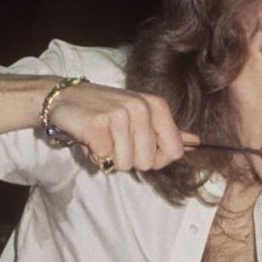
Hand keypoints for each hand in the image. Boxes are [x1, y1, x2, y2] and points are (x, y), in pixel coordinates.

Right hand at [50, 82, 186, 170]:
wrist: (66, 97)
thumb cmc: (106, 110)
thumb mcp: (141, 114)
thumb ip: (167, 131)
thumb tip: (195, 142)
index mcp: (157, 106)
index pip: (174, 152)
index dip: (156, 159)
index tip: (140, 147)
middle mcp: (141, 108)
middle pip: (148, 162)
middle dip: (129, 159)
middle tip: (115, 140)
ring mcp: (120, 115)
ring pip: (126, 164)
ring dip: (110, 158)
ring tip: (102, 138)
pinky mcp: (98, 125)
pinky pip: (105, 159)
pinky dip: (94, 155)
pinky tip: (90, 138)